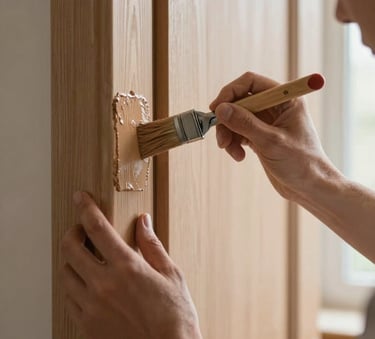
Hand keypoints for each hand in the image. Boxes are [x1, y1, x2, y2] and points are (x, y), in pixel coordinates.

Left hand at [61, 191, 200, 338]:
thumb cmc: (175, 315)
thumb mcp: (171, 274)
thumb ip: (152, 245)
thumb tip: (143, 222)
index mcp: (127, 268)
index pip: (97, 228)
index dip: (86, 208)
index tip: (81, 198)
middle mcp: (104, 285)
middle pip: (71, 248)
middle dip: (72, 232)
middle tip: (80, 229)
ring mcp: (92, 307)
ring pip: (66, 274)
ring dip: (71, 259)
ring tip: (83, 256)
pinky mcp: (88, 325)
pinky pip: (69, 298)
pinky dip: (74, 284)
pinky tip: (87, 282)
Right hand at [210, 71, 333, 200]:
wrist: (309, 187)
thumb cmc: (301, 163)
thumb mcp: (271, 142)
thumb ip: (245, 123)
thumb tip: (221, 109)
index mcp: (285, 99)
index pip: (251, 83)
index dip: (231, 92)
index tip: (216, 108)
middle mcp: (275, 107)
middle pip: (240, 101)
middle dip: (227, 119)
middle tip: (221, 138)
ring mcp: (266, 122)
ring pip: (236, 118)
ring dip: (228, 134)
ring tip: (230, 151)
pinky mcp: (260, 136)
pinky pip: (238, 132)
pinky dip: (234, 143)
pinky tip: (239, 156)